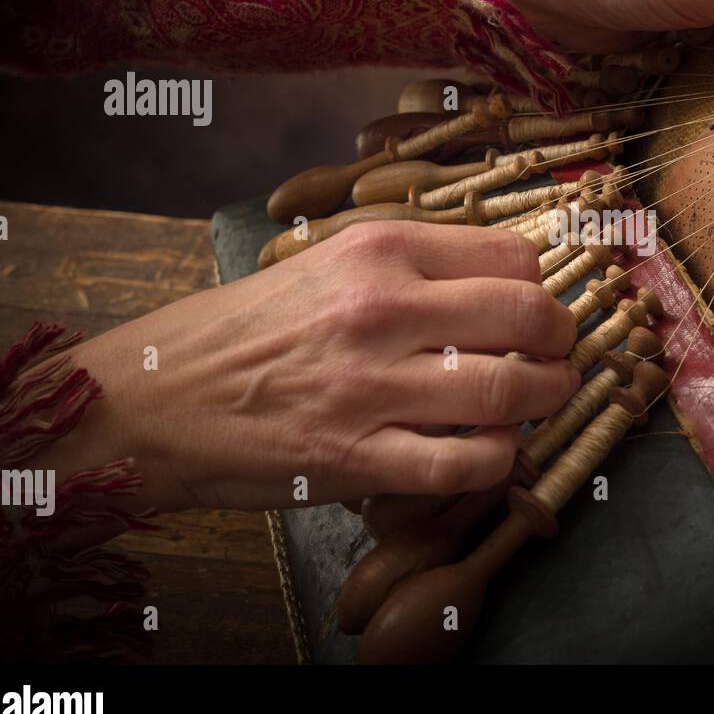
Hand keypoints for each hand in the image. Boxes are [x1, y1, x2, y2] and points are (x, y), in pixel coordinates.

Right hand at [30, 223, 578, 514]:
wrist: (151, 399)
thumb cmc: (241, 331)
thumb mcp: (322, 264)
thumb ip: (408, 266)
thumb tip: (500, 279)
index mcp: (376, 250)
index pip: (511, 256)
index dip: (539, 286)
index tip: (535, 307)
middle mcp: (380, 309)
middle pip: (528, 316)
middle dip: (562, 341)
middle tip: (560, 355)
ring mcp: (370, 386)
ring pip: (510, 390)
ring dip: (546, 399)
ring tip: (542, 400)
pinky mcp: (356, 457)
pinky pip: (466, 462)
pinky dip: (499, 459)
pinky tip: (494, 449)